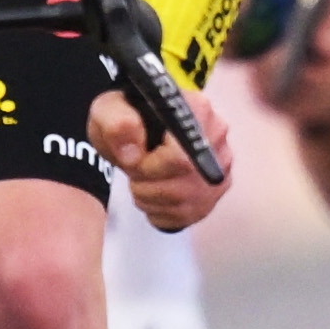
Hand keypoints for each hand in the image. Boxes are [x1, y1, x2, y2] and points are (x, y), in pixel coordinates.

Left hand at [91, 84, 228, 231]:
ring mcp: (220, 169)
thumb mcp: (108, 111)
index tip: (133, 159)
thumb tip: (133, 154)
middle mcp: (217, 139)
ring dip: (149, 197)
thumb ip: (116, 124)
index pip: (181, 156)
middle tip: (134, 169)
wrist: (134, 133)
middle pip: (186, 180)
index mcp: (197, 110)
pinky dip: (159, 211)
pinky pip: (184, 217)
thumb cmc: (125, 118)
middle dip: (148, 182)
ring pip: (183, 203)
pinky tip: (153, 191)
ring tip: (140, 179)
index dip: (150, 166)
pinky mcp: (214, 195)